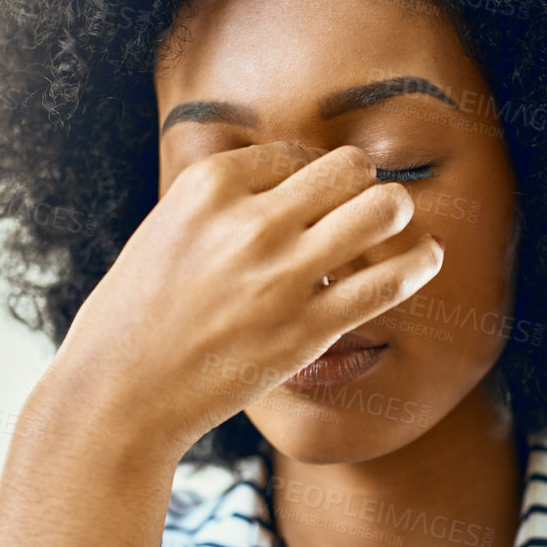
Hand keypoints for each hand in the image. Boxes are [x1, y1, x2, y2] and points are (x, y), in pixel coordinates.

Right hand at [53, 142, 445, 449]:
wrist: (119, 393)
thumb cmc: (133, 316)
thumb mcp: (164, 231)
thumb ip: (219, 205)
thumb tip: (280, 185)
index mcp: (209, 185)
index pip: (294, 154)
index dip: (309, 176)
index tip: (308, 200)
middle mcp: (251, 221)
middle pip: (349, 169)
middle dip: (363, 183)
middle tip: (361, 204)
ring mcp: (283, 275)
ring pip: (381, 212)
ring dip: (396, 213)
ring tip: (395, 224)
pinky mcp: (307, 329)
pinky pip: (386, 283)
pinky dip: (418, 265)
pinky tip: (427, 258)